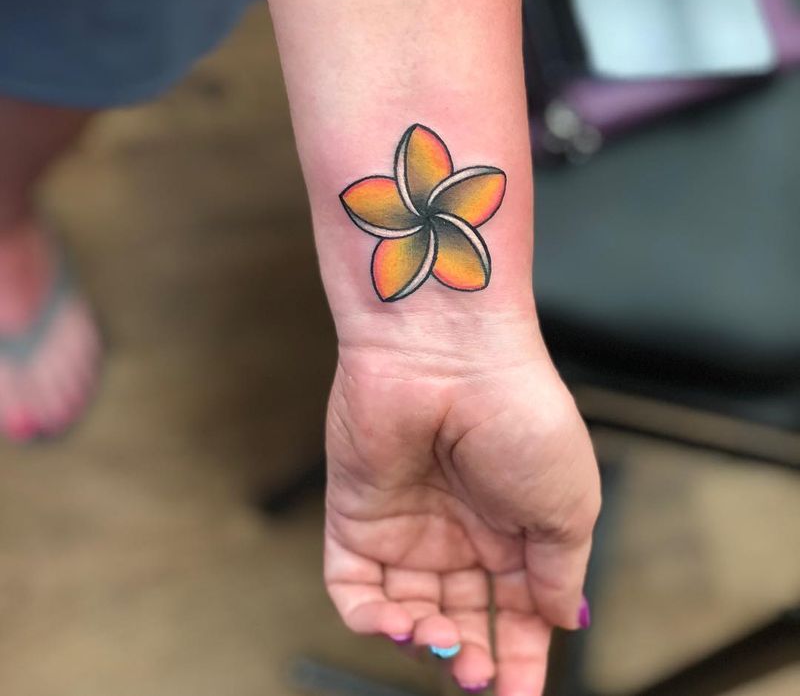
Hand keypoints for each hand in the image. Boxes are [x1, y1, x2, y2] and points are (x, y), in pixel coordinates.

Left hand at [324, 313, 600, 695]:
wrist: (451, 356)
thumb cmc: (519, 415)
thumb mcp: (568, 504)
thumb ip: (560, 573)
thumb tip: (562, 621)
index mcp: (515, 528)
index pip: (516, 613)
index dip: (519, 660)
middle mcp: (460, 530)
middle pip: (461, 619)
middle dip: (470, 660)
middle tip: (476, 678)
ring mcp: (408, 525)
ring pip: (409, 613)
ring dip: (425, 644)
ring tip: (443, 644)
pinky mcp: (357, 516)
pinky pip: (354, 588)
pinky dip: (372, 620)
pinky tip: (399, 624)